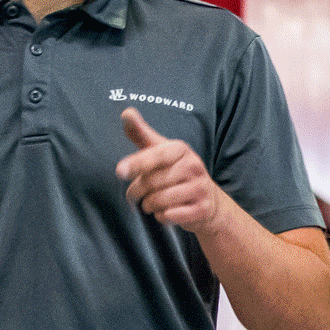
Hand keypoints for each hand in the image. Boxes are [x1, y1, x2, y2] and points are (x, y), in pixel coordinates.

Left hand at [117, 108, 228, 232]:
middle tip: (134, 194)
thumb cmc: (177, 173)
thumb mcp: (161, 151)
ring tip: (150, 203)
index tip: (120, 171)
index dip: (137, 163)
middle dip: (136, 191)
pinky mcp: (201, 209)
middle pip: (153, 182)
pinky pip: (170, 215)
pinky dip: (162, 217)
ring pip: (160, 201)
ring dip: (148, 205)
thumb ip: (142, 134)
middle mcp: (193, 166)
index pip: (156, 155)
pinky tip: (165, 212)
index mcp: (181, 149)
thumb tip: (126, 112)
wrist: (208, 200)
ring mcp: (199, 188)